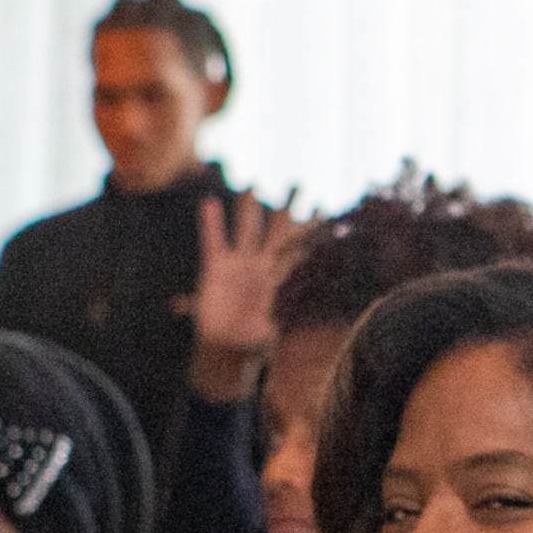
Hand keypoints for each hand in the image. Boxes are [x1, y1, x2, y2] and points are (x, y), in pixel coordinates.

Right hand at [188, 187, 312, 400]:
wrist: (227, 349)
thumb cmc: (256, 343)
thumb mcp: (275, 332)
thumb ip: (285, 318)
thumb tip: (302, 307)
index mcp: (282, 277)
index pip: (299, 247)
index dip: (309, 228)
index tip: (322, 206)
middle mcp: (263, 264)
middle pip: (277, 229)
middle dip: (286, 207)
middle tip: (298, 183)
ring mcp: (239, 263)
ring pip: (246, 227)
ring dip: (248, 206)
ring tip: (253, 183)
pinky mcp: (216, 268)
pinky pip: (213, 241)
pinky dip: (211, 223)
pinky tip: (210, 203)